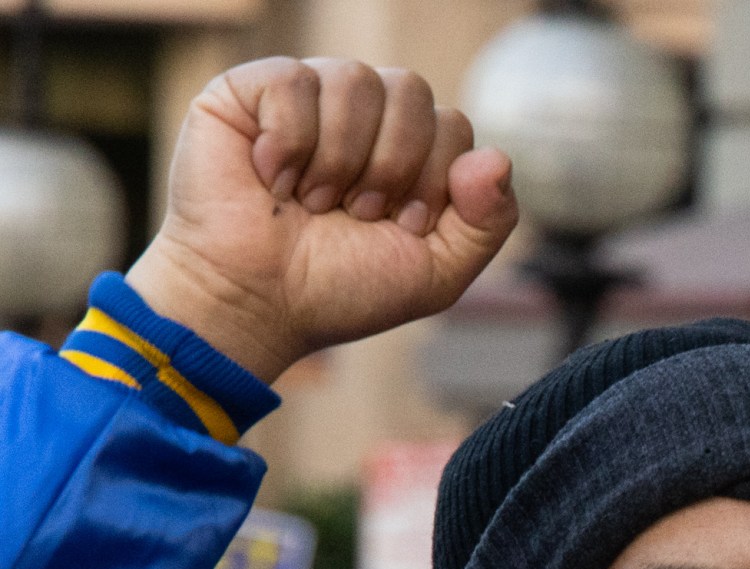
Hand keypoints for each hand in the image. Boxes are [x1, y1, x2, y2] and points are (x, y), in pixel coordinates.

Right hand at [124, 57, 514, 387]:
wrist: (258, 303)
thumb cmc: (343, 288)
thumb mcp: (438, 271)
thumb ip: (488, 221)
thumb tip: (498, 157)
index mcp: (408, 147)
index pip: (452, 125)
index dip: (435, 179)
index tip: (403, 225)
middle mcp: (361, 114)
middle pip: (411, 90)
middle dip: (393, 165)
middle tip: (358, 213)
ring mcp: (306, 96)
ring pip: (356, 80)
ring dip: (342, 159)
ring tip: (315, 201)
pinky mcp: (248, 90)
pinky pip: (293, 80)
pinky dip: (289, 142)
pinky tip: (273, 179)